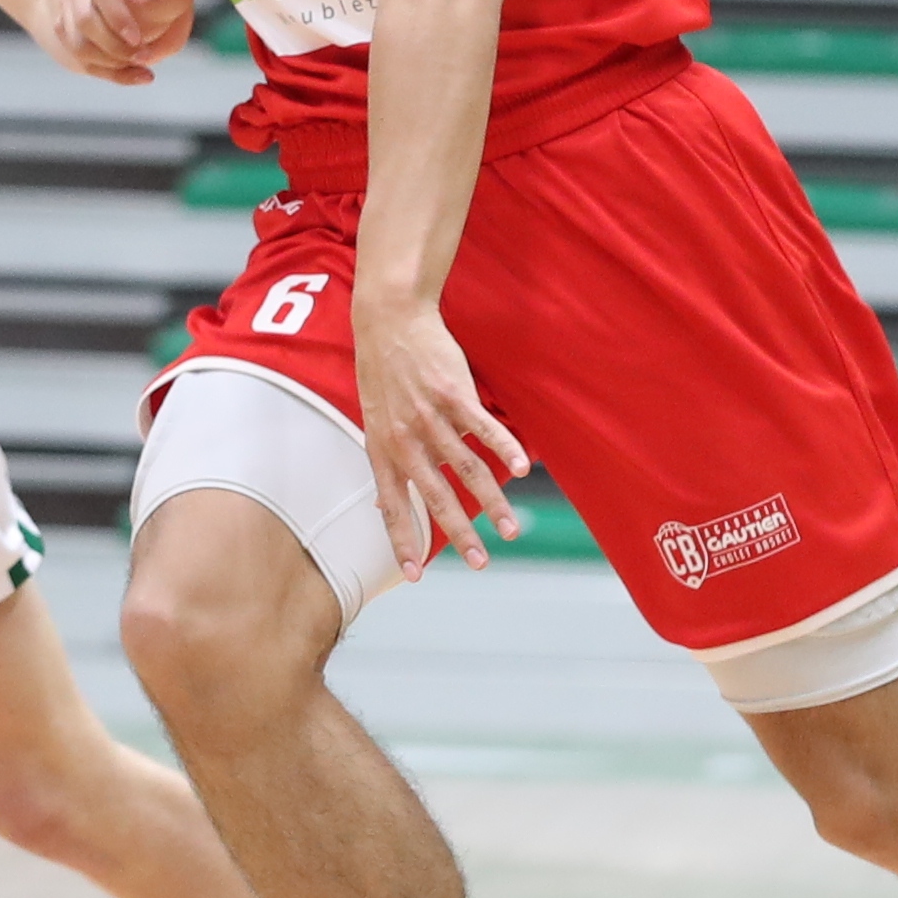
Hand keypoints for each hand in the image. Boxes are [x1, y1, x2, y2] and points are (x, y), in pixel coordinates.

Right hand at [73, 0, 207, 74]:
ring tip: (140, 65)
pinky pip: (77, 54)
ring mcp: (71, 0)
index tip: (137, 39)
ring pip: (76, 41)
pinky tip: (133, 73)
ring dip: (108, 61)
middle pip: (84, 18)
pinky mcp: (69, 24)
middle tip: (144, 57)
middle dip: (113, 46)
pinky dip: (104, 69)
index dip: (116, 17)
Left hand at [353, 291, 528, 578]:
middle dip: (461, 535)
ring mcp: (429, 417)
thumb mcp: (374, 422)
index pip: (392, 507)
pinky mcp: (453, 394)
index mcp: (382, 451)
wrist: (389, 321)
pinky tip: (523, 469)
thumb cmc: (383, 374)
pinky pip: (483, 429)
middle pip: (436, 497)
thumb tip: (385, 504)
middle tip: (481, 563)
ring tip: (512, 529)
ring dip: (492, 503)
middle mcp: (404, 440)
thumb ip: (387, 462)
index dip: (403, 541)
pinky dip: (504, 449)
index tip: (417, 575)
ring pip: (466, 470)